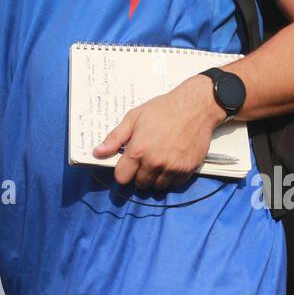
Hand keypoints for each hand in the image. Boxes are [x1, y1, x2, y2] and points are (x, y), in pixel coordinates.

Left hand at [92, 75, 223, 191]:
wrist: (195, 107)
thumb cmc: (163, 109)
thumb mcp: (134, 117)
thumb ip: (115, 138)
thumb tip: (98, 152)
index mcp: (138, 150)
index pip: (122, 178)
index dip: (122, 172)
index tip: (127, 165)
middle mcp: (154, 162)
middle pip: (140, 184)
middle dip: (139, 176)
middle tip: (145, 161)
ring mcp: (172, 168)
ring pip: (157, 187)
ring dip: (155, 179)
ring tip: (158, 162)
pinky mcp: (188, 170)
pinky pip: (174, 185)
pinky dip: (171, 178)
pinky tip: (171, 164)